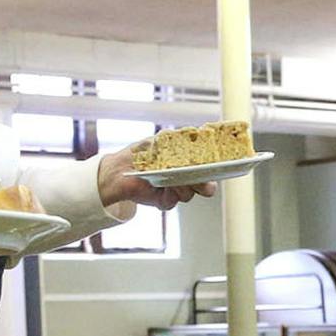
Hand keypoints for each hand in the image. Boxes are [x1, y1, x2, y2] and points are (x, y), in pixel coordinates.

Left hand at [97, 147, 217, 211]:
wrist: (120, 168)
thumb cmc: (142, 152)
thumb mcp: (162, 140)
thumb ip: (179, 138)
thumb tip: (195, 133)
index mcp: (188, 162)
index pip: (208, 167)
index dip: (214, 168)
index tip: (215, 167)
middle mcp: (185, 177)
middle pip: (205, 185)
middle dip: (205, 184)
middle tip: (202, 181)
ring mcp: (176, 190)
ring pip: (188, 195)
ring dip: (181, 188)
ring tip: (171, 180)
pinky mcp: (164, 200)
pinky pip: (171, 202)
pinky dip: (167, 196)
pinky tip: (160, 188)